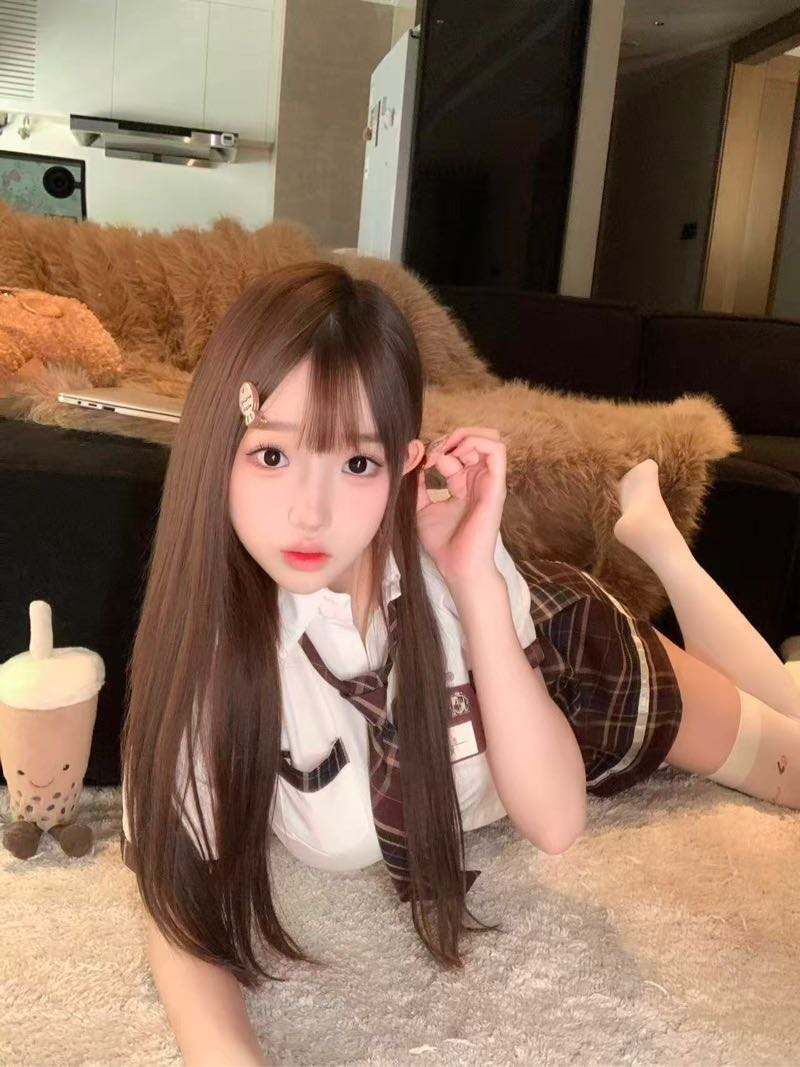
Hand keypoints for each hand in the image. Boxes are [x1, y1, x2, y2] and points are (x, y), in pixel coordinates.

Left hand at [415, 425, 506, 585]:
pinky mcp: (495, 487)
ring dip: (465, 436)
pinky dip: (476, 442)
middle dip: (453, 436)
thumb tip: (413, 460)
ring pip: (491, 438)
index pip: (457, 450)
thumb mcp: (421, 507)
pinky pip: (497, 450)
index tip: (421, 462)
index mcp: (464, 484)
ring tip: (446, 451)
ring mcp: (488, 482)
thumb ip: (418, 485)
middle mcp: (478, 480)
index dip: (437, 447)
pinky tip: (456, 455)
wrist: (457, 566)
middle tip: (434, 452)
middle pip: (476, 439)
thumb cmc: (443, 543)